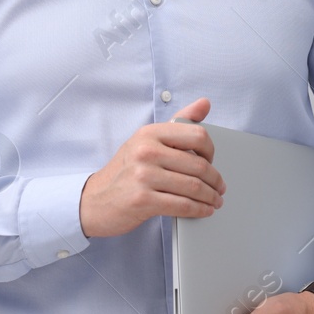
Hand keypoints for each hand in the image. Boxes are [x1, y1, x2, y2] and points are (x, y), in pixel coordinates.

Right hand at [78, 98, 224, 237]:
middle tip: (220, 188)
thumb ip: (178, 122)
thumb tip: (205, 103)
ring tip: (215, 200)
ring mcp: (143, 175)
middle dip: (215, 180)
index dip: (211, 151)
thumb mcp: (147, 140)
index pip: (197, 135)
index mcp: (149, 133)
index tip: (211, 162)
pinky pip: (183, 205)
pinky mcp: (142, 200)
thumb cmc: (125, 171)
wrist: (93, 201)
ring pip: (193, 187)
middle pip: (198, 165)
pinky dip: (199, 210)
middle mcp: (146, 151)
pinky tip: (205, 210)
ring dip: (210, 197)